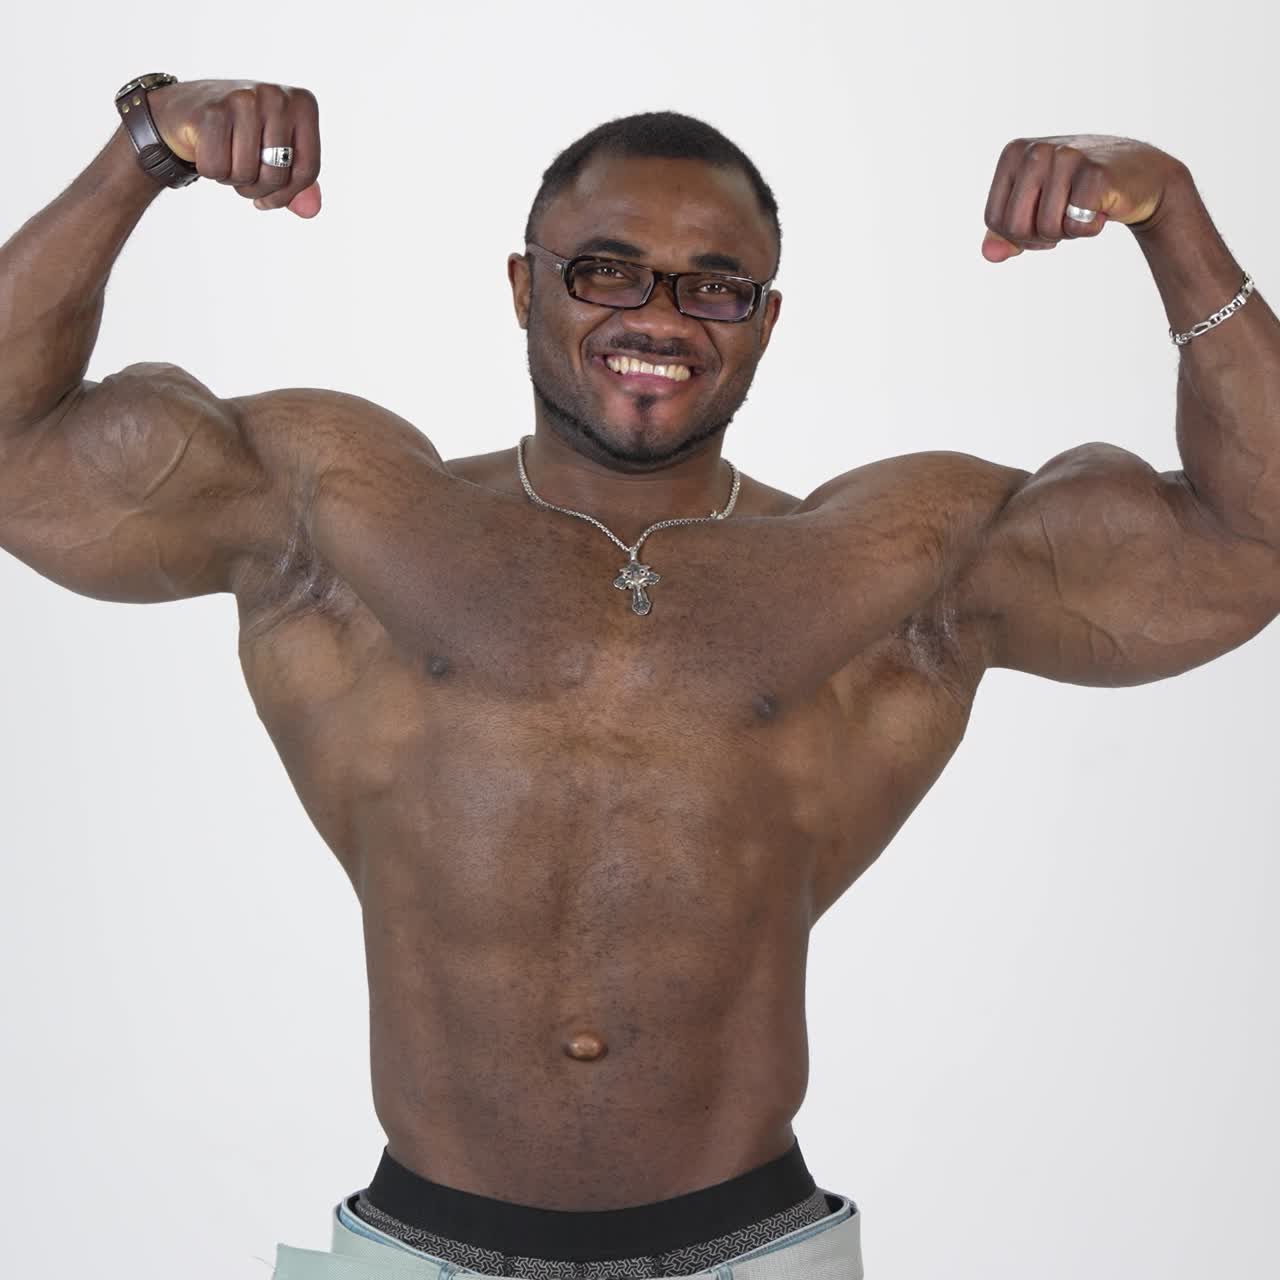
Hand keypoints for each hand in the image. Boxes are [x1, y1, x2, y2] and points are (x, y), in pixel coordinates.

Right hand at [145, 79, 321, 217]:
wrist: (186, 109)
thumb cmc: (241, 135)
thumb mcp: (278, 155)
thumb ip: (300, 184)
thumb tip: (311, 211)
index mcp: (303, 104)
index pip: (307, 170)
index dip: (287, 196)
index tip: (268, 198)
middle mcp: (277, 96)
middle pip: (277, 175)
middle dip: (258, 190)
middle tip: (243, 177)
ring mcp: (244, 99)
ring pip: (246, 174)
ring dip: (232, 179)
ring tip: (227, 158)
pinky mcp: (212, 111)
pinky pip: (217, 168)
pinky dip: (211, 171)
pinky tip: (207, 149)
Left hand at [981, 135, 1187, 261]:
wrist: (1141, 176)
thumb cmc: (1079, 193)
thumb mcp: (1034, 210)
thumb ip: (1004, 234)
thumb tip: (988, 255)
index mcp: (1013, 154)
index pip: (994, 220)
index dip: (1018, 235)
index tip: (1042, 219)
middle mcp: (1035, 150)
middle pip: (1015, 227)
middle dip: (1040, 237)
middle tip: (1065, 218)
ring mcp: (1066, 157)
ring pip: (1045, 229)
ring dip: (1067, 232)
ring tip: (1084, 209)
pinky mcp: (1095, 173)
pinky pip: (1075, 226)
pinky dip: (1088, 230)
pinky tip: (1102, 208)